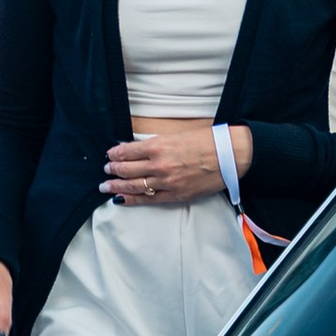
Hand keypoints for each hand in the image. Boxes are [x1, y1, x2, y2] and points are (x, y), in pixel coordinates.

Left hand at [101, 121, 245, 208]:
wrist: (230, 156)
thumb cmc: (207, 141)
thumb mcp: (177, 135)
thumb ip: (157, 144)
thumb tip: (139, 149)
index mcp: (158, 146)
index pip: (127, 151)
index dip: (115, 154)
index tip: (110, 155)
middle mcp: (159, 164)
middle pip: (127, 169)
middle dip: (113, 171)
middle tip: (105, 171)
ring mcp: (167, 182)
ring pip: (134, 186)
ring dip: (117, 187)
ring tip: (106, 187)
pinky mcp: (176, 195)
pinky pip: (149, 199)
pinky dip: (133, 200)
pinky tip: (122, 200)